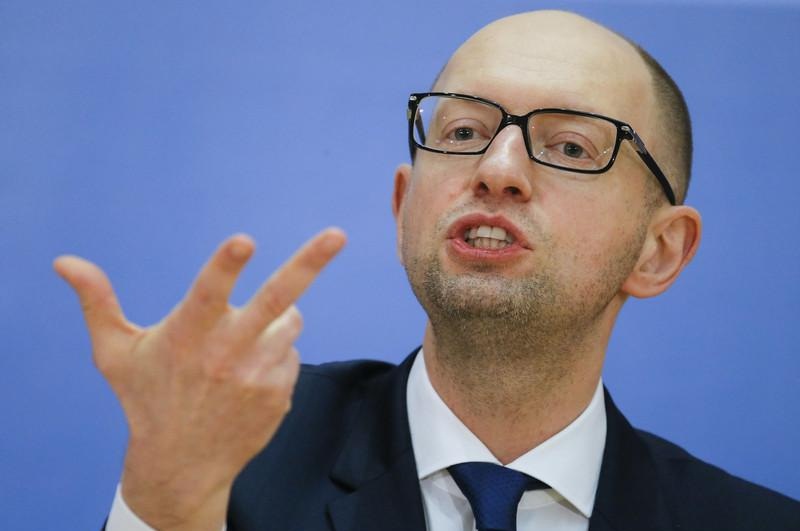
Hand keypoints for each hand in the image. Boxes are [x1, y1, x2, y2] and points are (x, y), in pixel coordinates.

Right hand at [54, 229, 345, 530]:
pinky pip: (290, 353)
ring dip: (275, 321)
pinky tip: (248, 376)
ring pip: (289, 322)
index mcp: (186, 336)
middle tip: (337, 235)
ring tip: (241, 345)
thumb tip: (64, 261)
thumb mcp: (115, 353)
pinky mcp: (279, 393)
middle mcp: (226, 354)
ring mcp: (258, 376)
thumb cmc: (145, 399)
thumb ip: (97, 303)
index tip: (244, 240)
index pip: (207, 293)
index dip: (224, 266)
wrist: (181, 465)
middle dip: (308, 263)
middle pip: (275, 300)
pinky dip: (275, 354)